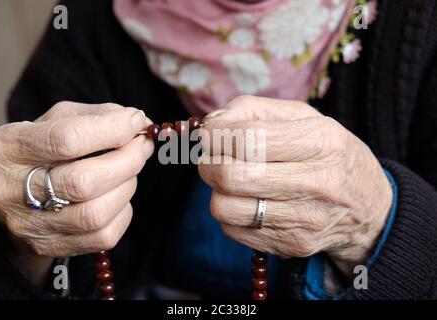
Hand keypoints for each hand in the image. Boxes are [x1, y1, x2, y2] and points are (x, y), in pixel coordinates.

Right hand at [0, 102, 153, 284]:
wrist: (16, 197)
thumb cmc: (44, 151)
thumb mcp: (58, 121)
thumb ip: (98, 116)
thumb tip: (139, 122)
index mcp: (8, 148)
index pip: (66, 139)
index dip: (112, 130)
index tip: (137, 122)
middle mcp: (11, 190)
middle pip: (84, 182)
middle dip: (127, 160)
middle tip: (143, 146)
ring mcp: (30, 225)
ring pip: (97, 213)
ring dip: (127, 186)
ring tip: (128, 171)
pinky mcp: (50, 247)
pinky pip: (104, 235)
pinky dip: (122, 211)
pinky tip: (116, 196)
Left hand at [199, 96, 392, 275]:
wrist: (368, 207)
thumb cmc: (327, 153)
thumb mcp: (302, 117)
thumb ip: (253, 110)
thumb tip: (211, 123)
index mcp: (321, 141)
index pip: (248, 139)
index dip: (215, 135)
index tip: (208, 134)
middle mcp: (317, 183)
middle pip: (231, 176)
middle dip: (207, 163)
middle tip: (211, 157)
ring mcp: (306, 219)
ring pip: (225, 208)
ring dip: (216, 191)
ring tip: (232, 181)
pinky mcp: (293, 244)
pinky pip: (233, 230)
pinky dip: (231, 213)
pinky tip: (249, 202)